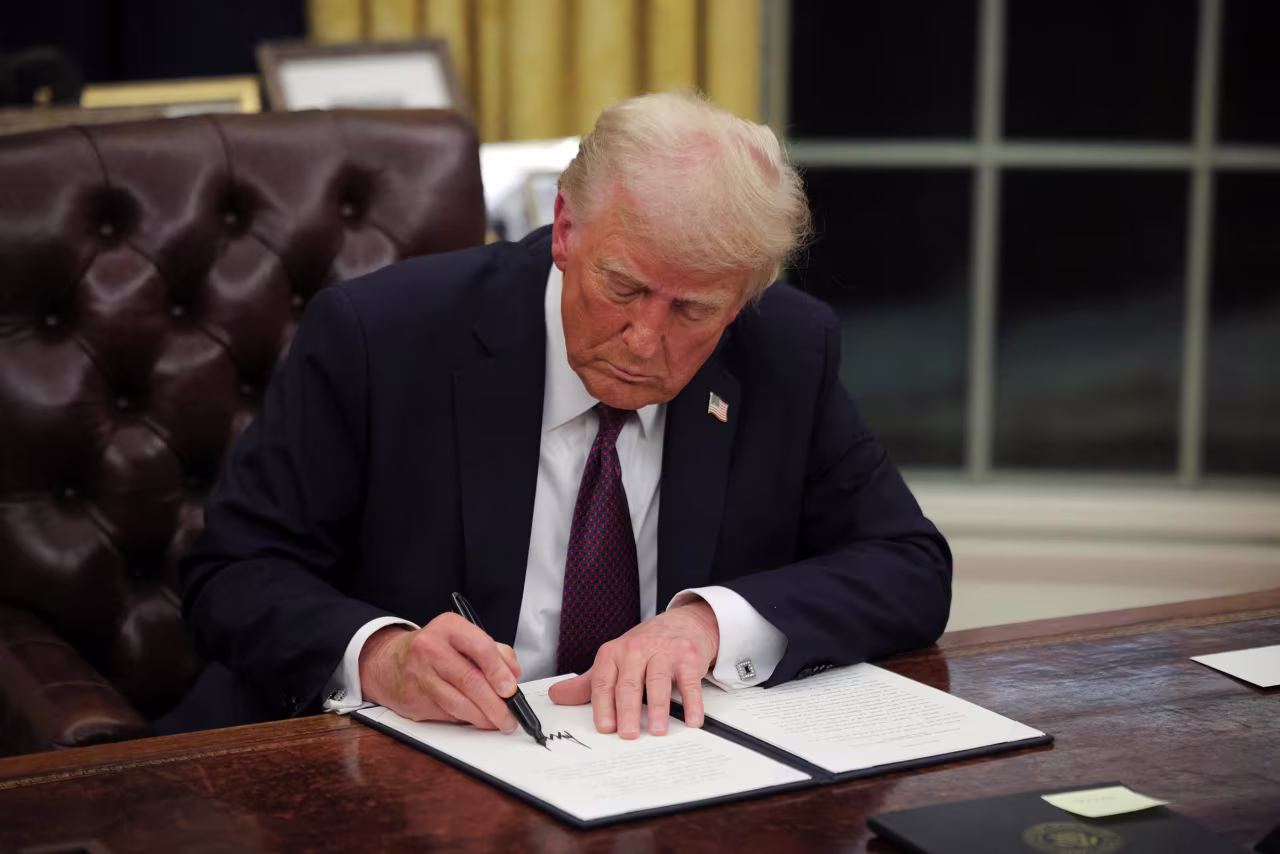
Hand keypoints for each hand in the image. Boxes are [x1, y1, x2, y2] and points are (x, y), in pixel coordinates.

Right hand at [359, 614, 521, 730]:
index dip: (499, 672)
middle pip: (470, 681)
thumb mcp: (463, 637)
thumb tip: (513, 675)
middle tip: (509, 716)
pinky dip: (465, 719)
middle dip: (496, 704)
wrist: (390, 661)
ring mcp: (419, 675)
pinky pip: (446, 714)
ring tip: (497, 722)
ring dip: (483, 718)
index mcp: (448, 627)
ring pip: (458, 703)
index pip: (481, 648)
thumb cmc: (435, 649)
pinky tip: (475, 719)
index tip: (511, 690)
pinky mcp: (414, 699)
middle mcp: (430, 648)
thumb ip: (494, 651)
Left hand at [547, 601, 718, 738]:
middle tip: (628, 734)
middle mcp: (636, 649)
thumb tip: (556, 695)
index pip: (603, 682)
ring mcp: (663, 651)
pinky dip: (691, 702)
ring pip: (657, 681)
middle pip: (629, 683)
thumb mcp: (614, 661)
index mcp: (613, 653)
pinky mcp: (687, 656)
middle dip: (628, 711)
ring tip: (657, 730)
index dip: (603, 706)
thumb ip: (588, 683)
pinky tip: (691, 719)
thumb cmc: (645, 647)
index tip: (605, 727)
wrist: (682, 623)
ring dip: (658, 708)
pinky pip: (689, 681)